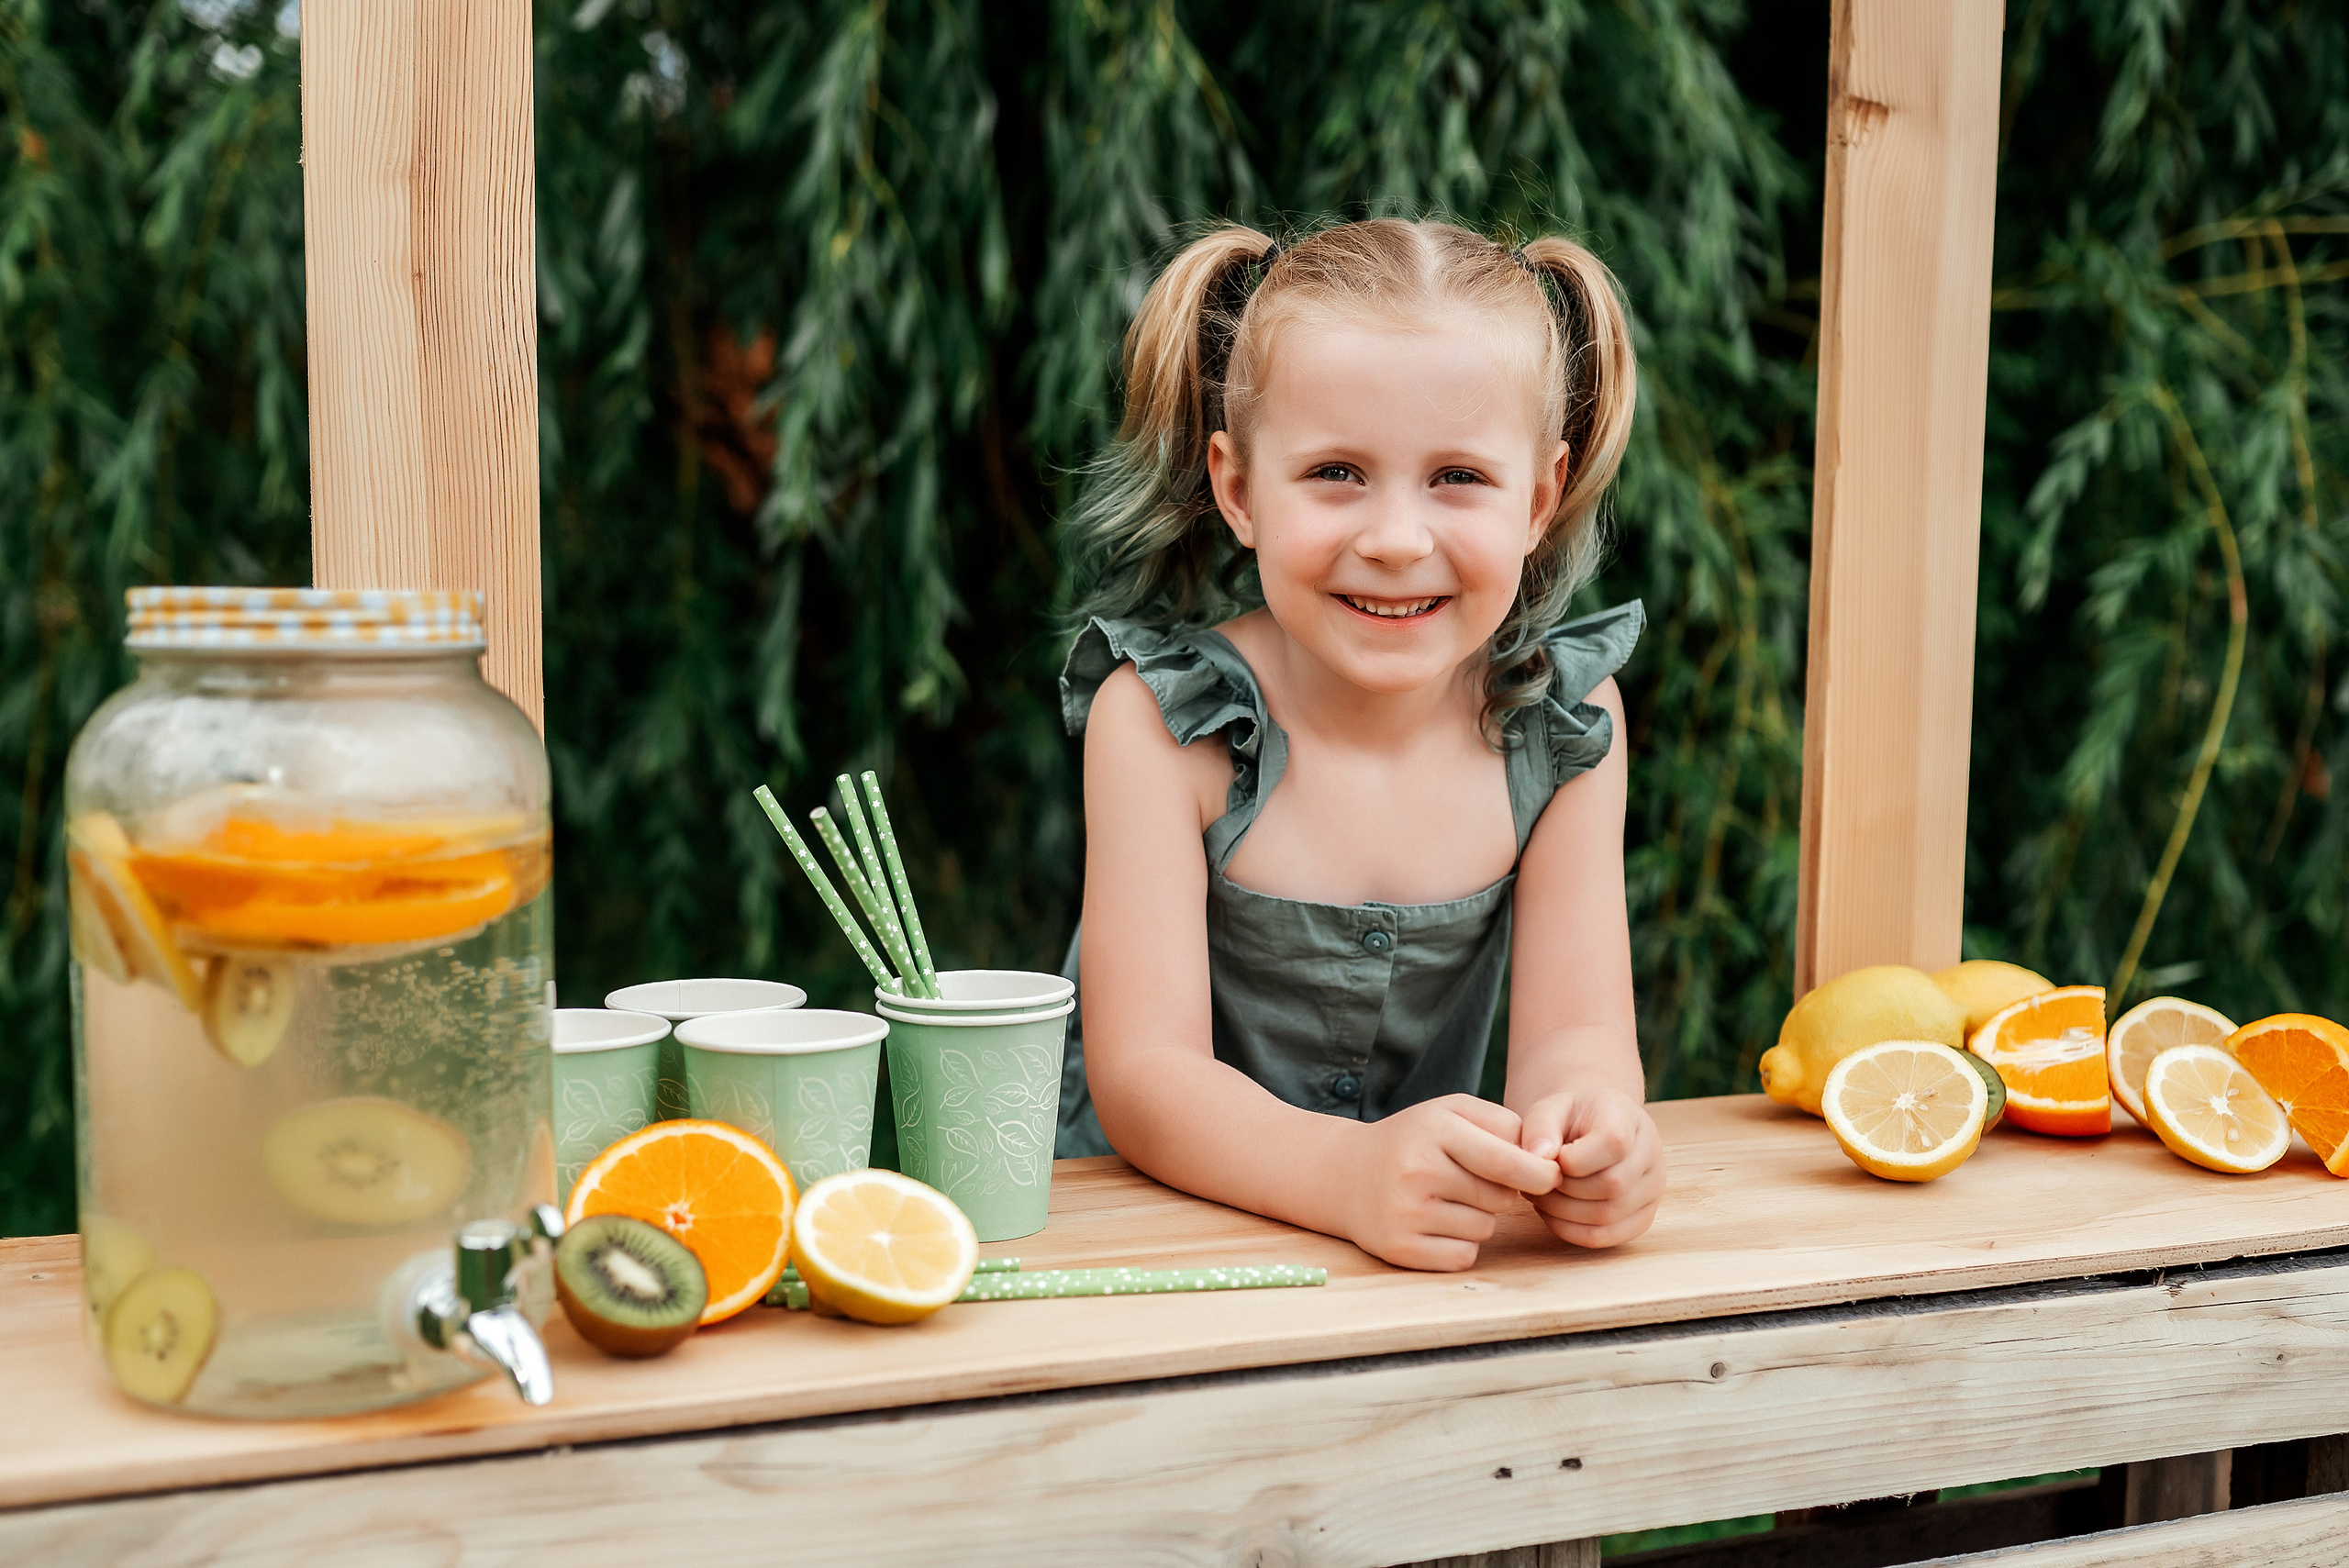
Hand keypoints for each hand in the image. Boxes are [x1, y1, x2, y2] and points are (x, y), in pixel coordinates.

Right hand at [1342, 1095, 1561, 1270]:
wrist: (1345, 1174)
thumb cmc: (1415, 1140)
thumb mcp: (1452, 1111)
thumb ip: (1503, 1124)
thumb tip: (1546, 1163)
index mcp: (1434, 1130)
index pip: (1505, 1160)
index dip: (1539, 1173)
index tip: (1552, 1177)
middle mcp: (1416, 1171)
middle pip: (1500, 1198)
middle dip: (1499, 1192)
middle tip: (1469, 1179)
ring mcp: (1405, 1213)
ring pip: (1484, 1229)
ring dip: (1478, 1218)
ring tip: (1445, 1199)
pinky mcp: (1400, 1248)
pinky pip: (1463, 1256)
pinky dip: (1460, 1244)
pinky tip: (1435, 1224)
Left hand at [1518, 1088, 1662, 1248]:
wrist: (1590, 1128)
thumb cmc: (1569, 1117)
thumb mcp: (1550, 1107)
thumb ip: (1541, 1126)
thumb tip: (1537, 1156)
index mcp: (1630, 1119)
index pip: (1614, 1144)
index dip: (1574, 1159)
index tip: (1551, 1157)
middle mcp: (1650, 1154)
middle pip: (1612, 1185)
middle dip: (1563, 1188)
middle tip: (1538, 1181)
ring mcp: (1651, 1190)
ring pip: (1607, 1215)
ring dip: (1562, 1212)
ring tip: (1542, 1194)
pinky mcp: (1642, 1218)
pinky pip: (1605, 1237)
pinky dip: (1570, 1231)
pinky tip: (1552, 1212)